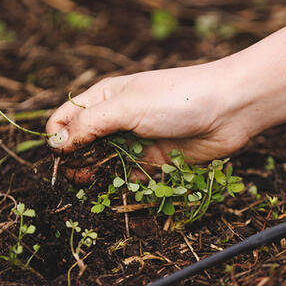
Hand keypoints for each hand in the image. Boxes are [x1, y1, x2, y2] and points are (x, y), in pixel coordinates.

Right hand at [45, 0, 285, 164]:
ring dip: (96, 176)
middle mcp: (116, 119)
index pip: (66, 118)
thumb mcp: (127, 107)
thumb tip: (54, 144)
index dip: (57, 138)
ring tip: (96, 182)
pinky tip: (123, 188)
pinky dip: (122, 186)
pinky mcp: (154, 162)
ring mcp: (135, 141)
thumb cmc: (178, 98)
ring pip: (103, 165)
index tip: (60, 155)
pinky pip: (129, 179)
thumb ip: (89, 126)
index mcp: (105, 97)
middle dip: (74, 161)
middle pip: (81, 145)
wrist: (231, 109)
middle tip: (80, 175)